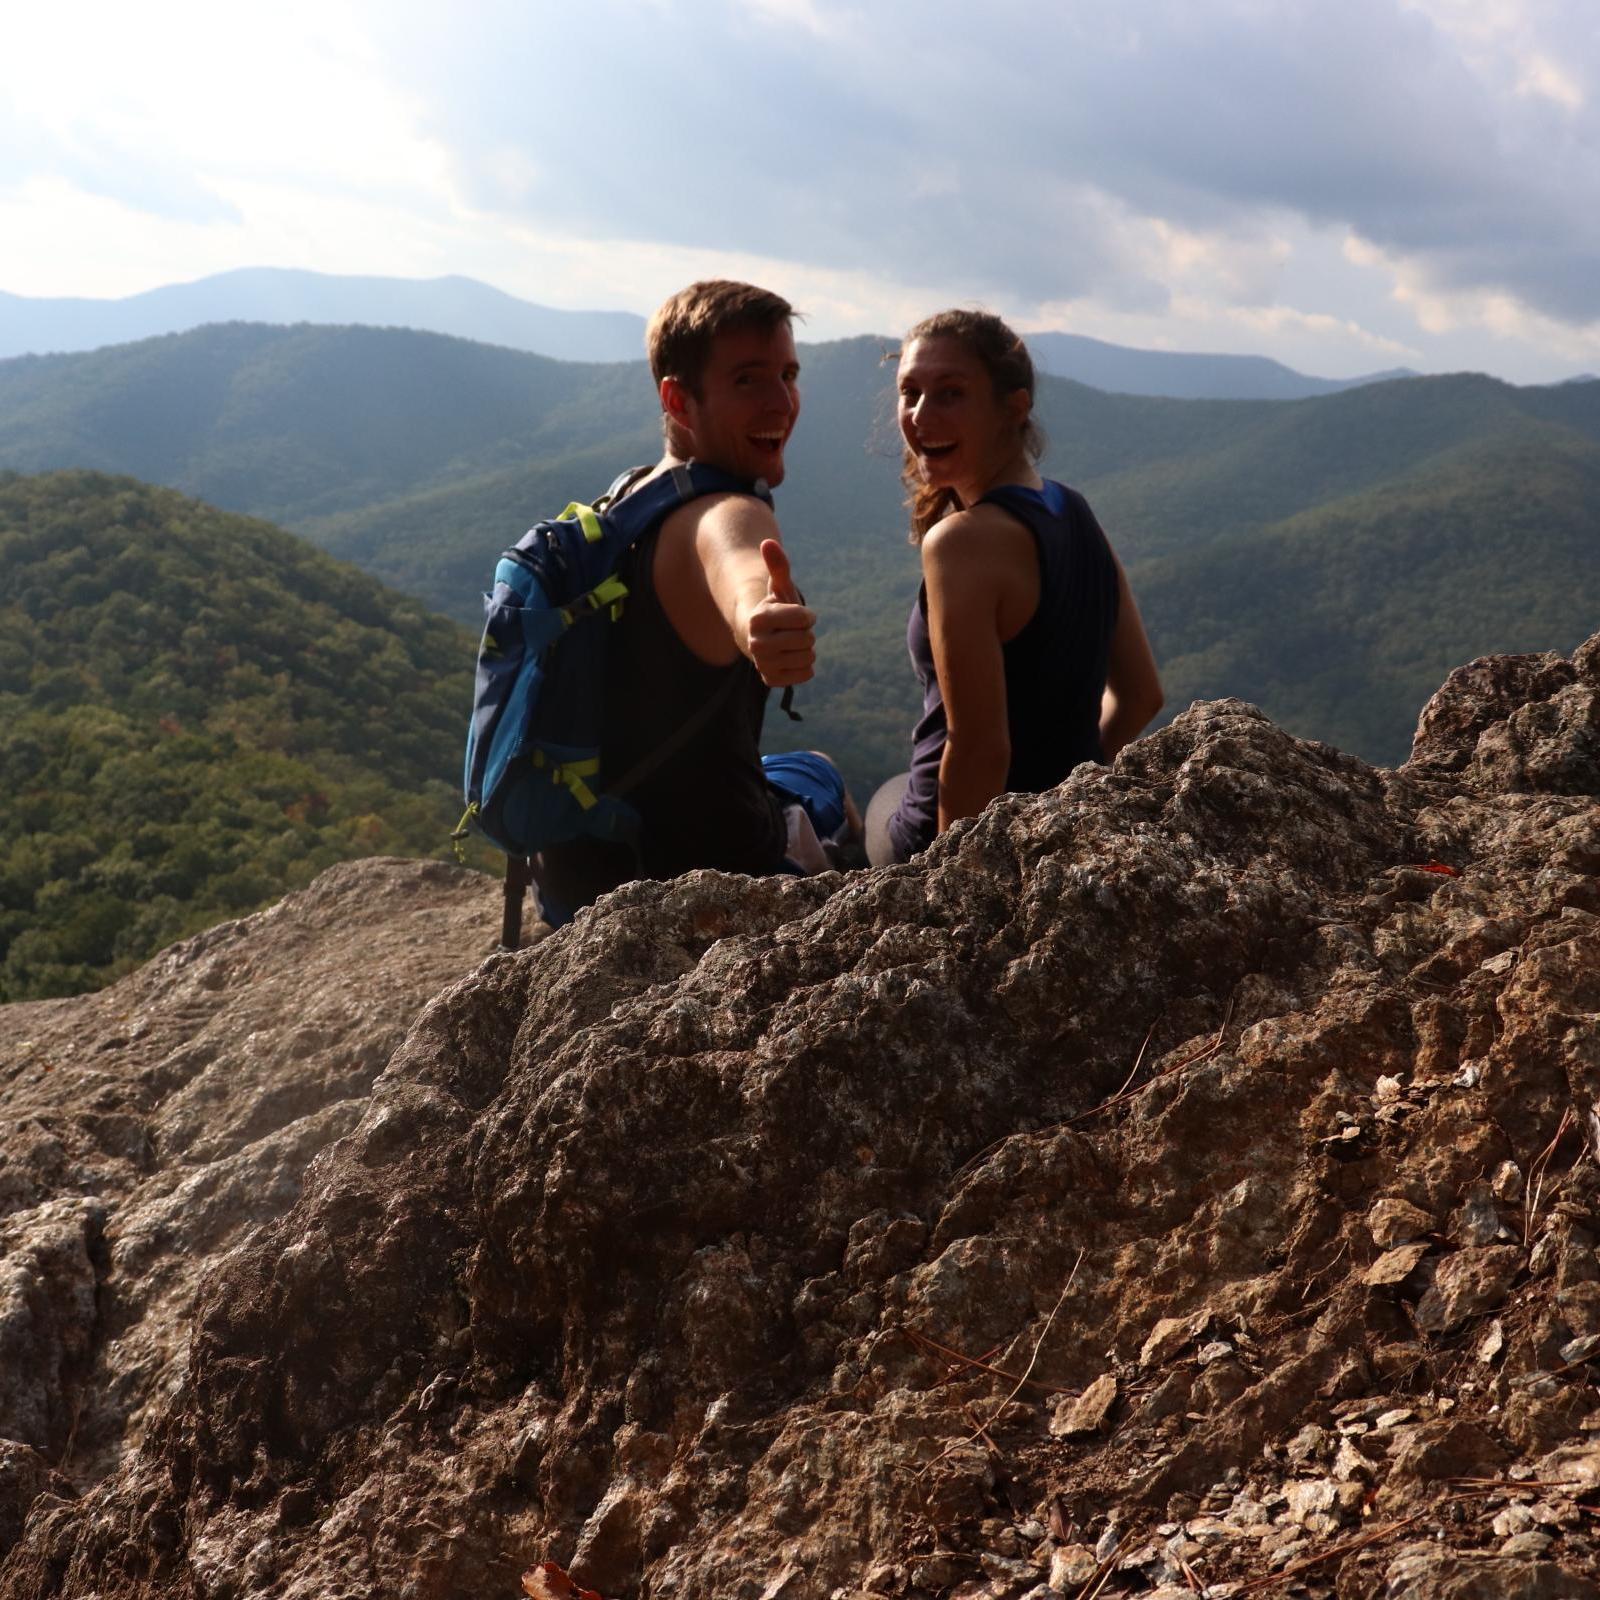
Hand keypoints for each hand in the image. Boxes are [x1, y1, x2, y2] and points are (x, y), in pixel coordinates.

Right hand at [746, 539, 814, 686]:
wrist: (759, 639)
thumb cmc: (776, 609)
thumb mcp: (779, 587)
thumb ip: (778, 565)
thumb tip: (768, 542)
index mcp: (757, 618)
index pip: (804, 618)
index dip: (807, 615)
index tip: (799, 615)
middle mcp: (756, 643)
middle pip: (807, 639)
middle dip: (806, 633)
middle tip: (793, 632)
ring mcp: (763, 664)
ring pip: (809, 657)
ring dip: (807, 650)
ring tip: (792, 645)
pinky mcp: (771, 680)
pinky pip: (806, 674)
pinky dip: (805, 667)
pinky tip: (792, 659)